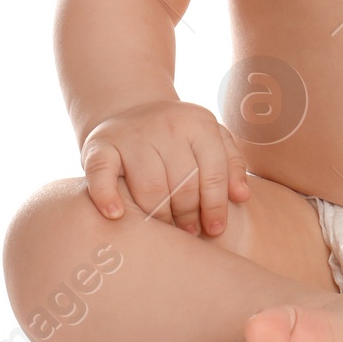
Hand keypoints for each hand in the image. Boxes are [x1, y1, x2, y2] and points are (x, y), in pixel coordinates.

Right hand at [81, 100, 249, 235]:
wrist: (131, 109)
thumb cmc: (179, 136)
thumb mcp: (212, 138)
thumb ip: (231, 164)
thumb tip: (242, 196)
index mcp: (199, 123)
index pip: (213, 174)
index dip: (216, 206)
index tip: (215, 229)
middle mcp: (166, 125)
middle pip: (182, 184)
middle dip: (188, 215)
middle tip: (190, 232)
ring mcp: (131, 135)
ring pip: (150, 187)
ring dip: (159, 216)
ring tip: (166, 230)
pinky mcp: (99, 146)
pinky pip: (101, 174)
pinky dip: (107, 197)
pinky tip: (116, 215)